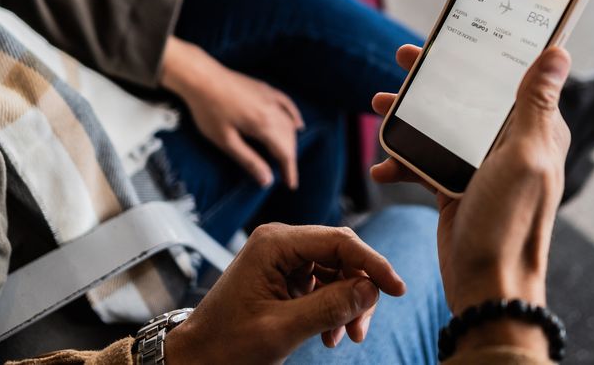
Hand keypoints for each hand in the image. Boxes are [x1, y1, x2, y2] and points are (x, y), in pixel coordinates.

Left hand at [160, 38, 304, 187]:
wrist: (201, 78)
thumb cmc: (209, 110)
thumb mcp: (226, 141)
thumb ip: (248, 160)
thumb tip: (267, 180)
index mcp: (264, 124)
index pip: (285, 152)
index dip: (289, 169)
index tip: (290, 185)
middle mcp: (273, 110)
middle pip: (289, 138)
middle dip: (290, 157)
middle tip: (286, 174)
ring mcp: (270, 97)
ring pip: (290, 122)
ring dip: (291, 141)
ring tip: (286, 156)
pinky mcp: (265, 89)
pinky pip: (287, 104)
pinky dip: (294, 116)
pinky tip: (298, 124)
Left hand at [165, 223, 406, 363]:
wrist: (196, 359)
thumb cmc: (227, 345)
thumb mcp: (282, 330)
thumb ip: (330, 306)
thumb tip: (371, 289)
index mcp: (274, 243)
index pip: (339, 241)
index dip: (373, 263)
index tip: (398, 289)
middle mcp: (279, 242)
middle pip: (341, 254)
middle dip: (359, 290)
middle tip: (362, 329)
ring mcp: (282, 259)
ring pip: (336, 271)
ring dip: (348, 303)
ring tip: (345, 337)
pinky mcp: (284, 277)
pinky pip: (323, 284)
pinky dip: (334, 308)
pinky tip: (331, 335)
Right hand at [371, 44, 570, 355]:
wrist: (486, 286)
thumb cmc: (511, 223)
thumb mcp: (524, 156)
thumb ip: (536, 104)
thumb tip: (559, 53)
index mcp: (535, 131)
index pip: (509, 78)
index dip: (480, 53)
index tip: (450, 35)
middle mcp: (510, 145)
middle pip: (468, 98)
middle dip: (433, 81)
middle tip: (403, 59)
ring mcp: (481, 168)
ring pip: (441, 127)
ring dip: (409, 117)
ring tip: (378, 105)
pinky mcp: (456, 188)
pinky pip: (425, 163)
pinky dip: (402, 163)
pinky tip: (382, 166)